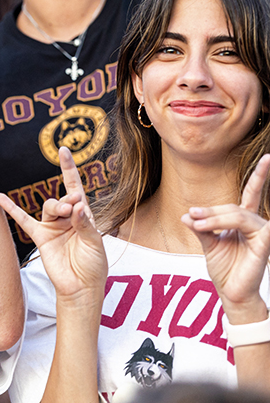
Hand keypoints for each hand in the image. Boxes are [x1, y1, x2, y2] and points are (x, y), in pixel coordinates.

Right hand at [0, 147, 106, 300]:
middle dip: (67, 201)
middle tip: (73, 210)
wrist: (81, 287)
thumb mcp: (95, 242)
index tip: (64, 151)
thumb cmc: (93, 265)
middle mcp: (67, 218)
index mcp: (84, 215)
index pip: (75, 187)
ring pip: (48, 207)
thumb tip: (76, 204)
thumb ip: (84, 223)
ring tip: (65, 215)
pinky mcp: (40, 238)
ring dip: (55, 207)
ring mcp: (52, 227)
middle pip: (62, 198)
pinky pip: (23, 220)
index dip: (69, 169)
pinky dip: (11, 209)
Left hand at [182, 154, 269, 316]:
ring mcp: (262, 232)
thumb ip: (201, 227)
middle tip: (191, 216)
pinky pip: (246, 225)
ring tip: (196, 224)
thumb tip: (187, 214)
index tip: (268, 157)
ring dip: (212, 218)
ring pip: (236, 214)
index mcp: (245, 222)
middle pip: (232, 206)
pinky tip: (214, 228)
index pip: (253, 193)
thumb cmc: (225, 269)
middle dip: (209, 211)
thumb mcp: (208, 244)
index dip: (260, 176)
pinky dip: (225, 224)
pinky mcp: (264, 242)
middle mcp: (256, 224)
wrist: (231, 293)